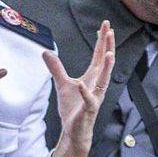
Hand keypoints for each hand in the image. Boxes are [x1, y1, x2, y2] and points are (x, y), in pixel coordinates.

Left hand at [47, 20, 114, 156]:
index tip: (106, 26)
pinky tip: (82, 83)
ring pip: (104, 81)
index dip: (102, 41)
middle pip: (105, 63)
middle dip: (108, 46)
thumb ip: (56, 68)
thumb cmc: (73, 108)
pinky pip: (89, 100)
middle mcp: (97, 85)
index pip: (99, 56)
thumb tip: (46, 52)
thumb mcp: (62, 84)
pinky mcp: (88, 110)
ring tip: (109, 53)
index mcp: (92, 77)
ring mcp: (95, 97)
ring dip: (107, 68)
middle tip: (111, 30)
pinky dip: (86, 92)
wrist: (74, 130)